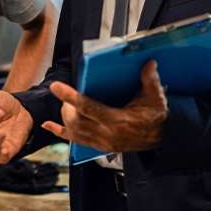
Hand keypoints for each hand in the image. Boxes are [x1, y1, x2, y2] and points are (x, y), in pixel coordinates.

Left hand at [44, 60, 167, 151]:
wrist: (161, 139)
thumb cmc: (155, 117)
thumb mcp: (155, 98)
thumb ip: (150, 80)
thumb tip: (148, 63)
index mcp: (119, 121)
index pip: (88, 107)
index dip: (70, 97)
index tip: (56, 87)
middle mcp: (108, 134)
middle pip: (76, 121)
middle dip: (66, 106)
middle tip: (65, 95)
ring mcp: (102, 142)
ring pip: (74, 132)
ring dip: (64, 118)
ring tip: (64, 105)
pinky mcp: (100, 146)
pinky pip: (75, 141)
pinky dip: (60, 132)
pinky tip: (48, 125)